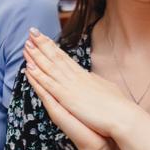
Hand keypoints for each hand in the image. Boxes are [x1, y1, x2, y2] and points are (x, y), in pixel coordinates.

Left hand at [23, 28, 142, 140]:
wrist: (123, 116)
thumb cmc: (119, 107)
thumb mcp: (107, 90)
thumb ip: (97, 84)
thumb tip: (93, 79)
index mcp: (86, 76)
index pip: (66, 59)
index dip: (54, 48)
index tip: (45, 38)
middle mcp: (77, 78)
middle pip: (56, 57)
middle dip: (43, 44)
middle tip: (32, 32)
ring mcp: (71, 86)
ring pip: (50, 67)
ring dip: (37, 55)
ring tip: (26, 44)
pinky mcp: (67, 98)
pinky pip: (49, 84)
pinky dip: (38, 75)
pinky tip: (28, 67)